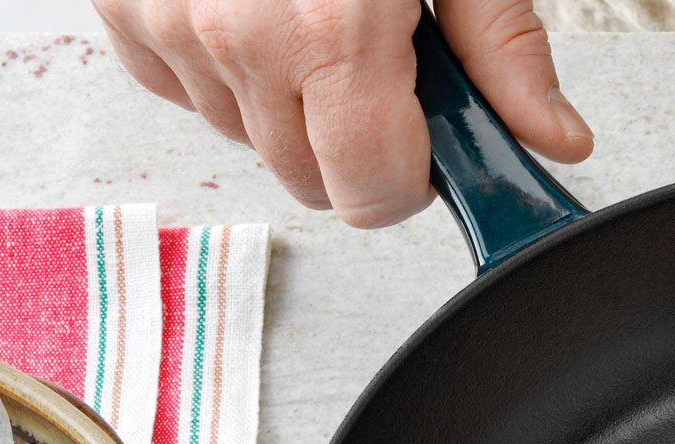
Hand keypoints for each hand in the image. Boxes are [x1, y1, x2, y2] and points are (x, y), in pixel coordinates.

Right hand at [95, 0, 592, 226]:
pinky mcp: (123, 6)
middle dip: (354, 139)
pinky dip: (224, 63)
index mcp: (330, 30)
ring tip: (312, 10)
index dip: (410, 180)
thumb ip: (502, 48)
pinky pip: (182, 87)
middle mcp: (236, 35)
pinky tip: (257, 6)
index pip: (368, 193)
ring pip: (246, 136)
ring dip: (287, 98)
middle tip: (379, 57)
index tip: (427, 144)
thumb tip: (551, 137)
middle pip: (309, 178)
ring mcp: (168, 22)